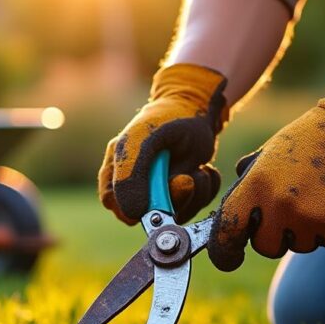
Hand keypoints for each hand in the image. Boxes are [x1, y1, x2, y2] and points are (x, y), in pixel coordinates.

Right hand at [99, 64, 228, 223]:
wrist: (199, 108)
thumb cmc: (167, 118)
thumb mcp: (144, 139)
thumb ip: (132, 173)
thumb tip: (134, 214)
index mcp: (117, 171)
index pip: (117, 205)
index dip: (137, 209)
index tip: (160, 196)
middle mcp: (139, 184)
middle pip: (152, 215)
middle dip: (175, 199)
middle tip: (186, 177)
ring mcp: (164, 191)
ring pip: (179, 213)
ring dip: (195, 193)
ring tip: (197, 168)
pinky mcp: (187, 192)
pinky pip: (199, 205)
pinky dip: (207, 188)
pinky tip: (204, 168)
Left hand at [207, 68, 324, 270]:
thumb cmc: (309, 139)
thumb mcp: (269, 154)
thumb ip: (248, 184)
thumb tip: (231, 216)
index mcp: (256, 183)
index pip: (228, 231)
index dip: (225, 249)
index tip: (230, 257)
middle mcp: (279, 204)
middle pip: (265, 246)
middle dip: (274, 235)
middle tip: (290, 209)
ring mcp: (308, 217)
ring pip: (297, 245)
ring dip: (304, 230)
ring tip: (316, 197)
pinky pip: (324, 242)